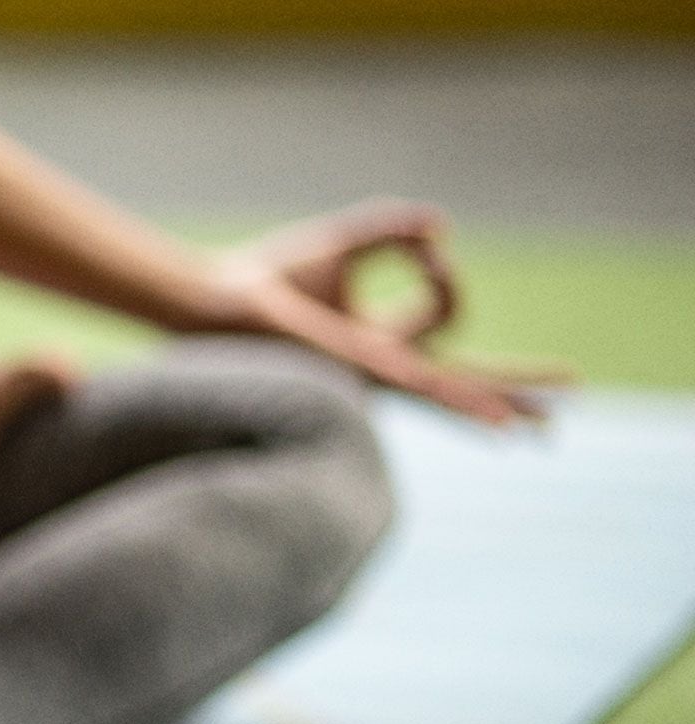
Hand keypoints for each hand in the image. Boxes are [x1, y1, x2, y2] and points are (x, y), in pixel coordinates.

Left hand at [218, 199, 569, 425]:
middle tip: (568, 396)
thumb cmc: (270, 280)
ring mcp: (373, 373)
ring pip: (451, 392)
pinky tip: (492, 419)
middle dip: (515, 385)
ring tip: (542, 428)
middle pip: (465, 378)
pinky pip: (422, 385)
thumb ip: (392, 230)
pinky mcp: (358, 369)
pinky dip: (460, 400)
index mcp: (383, 340)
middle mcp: (383, 365)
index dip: (446, 272)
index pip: (448, 317)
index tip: (426, 245)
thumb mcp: (344, 243)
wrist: (222, 298)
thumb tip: (439, 228)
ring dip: (497, 405)